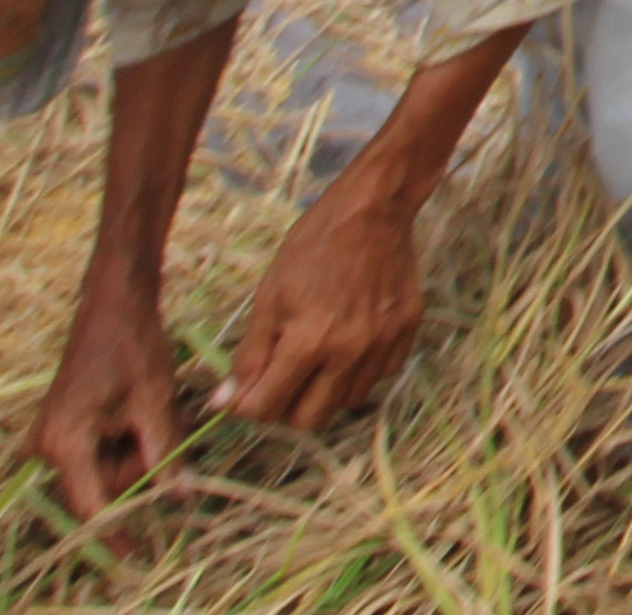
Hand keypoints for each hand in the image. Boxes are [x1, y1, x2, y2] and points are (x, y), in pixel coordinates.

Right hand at [32, 260, 192, 528]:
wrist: (114, 301)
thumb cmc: (133, 345)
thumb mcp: (155, 401)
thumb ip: (165, 453)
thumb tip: (180, 497)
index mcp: (66, 443)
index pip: (91, 506)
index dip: (118, 530)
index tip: (139, 554)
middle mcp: (51, 446)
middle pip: (105, 483)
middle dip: (145, 464)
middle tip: (175, 424)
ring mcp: (56, 436)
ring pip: (109, 465)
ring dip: (143, 447)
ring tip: (167, 407)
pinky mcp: (68, 425)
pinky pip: (104, 448)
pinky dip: (133, 435)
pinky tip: (152, 406)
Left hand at [223, 173, 430, 435]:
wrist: (373, 210)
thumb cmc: (312, 247)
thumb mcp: (269, 296)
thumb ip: (249, 355)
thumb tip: (224, 403)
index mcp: (308, 342)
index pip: (267, 407)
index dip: (248, 404)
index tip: (246, 390)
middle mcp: (349, 353)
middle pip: (309, 420)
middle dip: (286, 407)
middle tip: (282, 377)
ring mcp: (383, 345)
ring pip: (346, 402)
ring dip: (325, 390)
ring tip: (319, 354)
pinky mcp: (407, 334)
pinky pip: (379, 376)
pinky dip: (360, 371)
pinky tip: (351, 341)